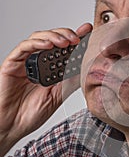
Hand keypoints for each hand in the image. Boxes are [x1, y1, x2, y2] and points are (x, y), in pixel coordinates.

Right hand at [0, 23, 91, 154]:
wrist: (12, 126)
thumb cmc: (31, 113)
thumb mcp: (58, 95)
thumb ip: (70, 80)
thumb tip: (87, 67)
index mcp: (51, 69)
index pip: (64, 48)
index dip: (76, 38)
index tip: (88, 31)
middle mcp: (38, 62)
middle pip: (52, 38)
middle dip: (67, 34)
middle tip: (78, 37)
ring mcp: (26, 61)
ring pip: (39, 38)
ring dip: (54, 36)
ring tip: (66, 41)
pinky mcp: (13, 63)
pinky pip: (24, 47)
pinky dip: (37, 43)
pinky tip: (48, 45)